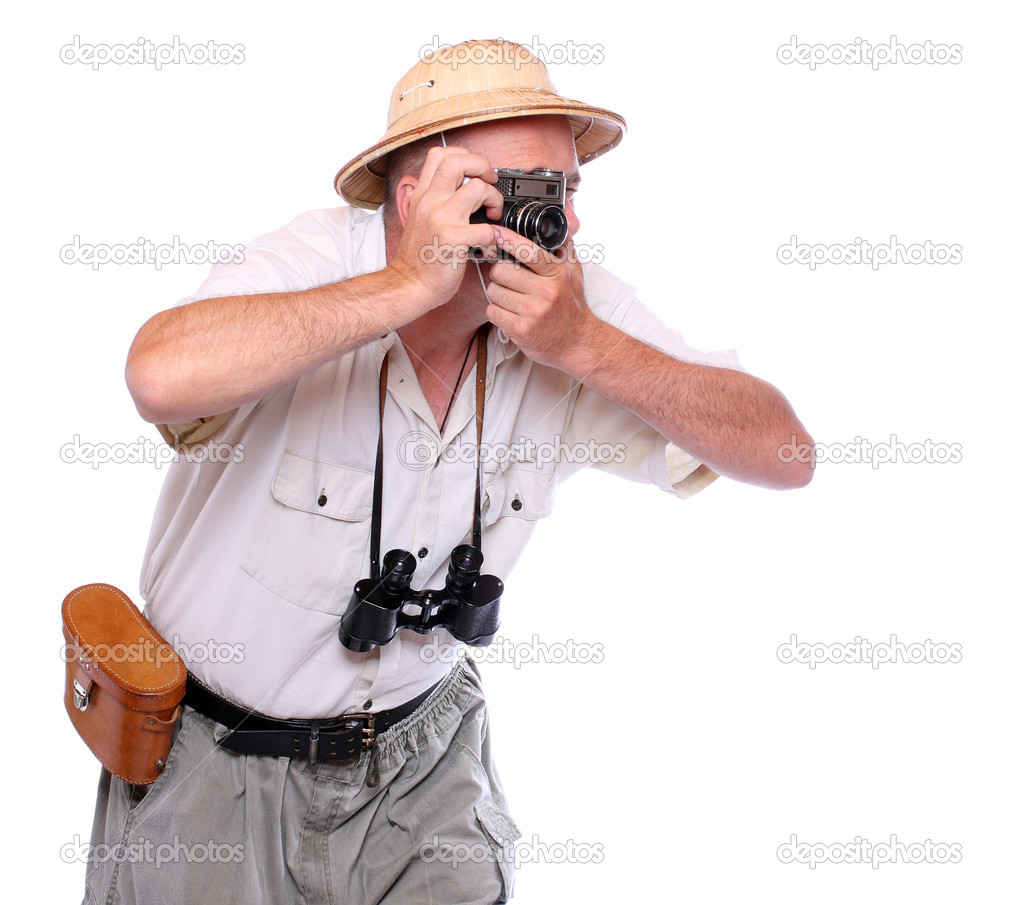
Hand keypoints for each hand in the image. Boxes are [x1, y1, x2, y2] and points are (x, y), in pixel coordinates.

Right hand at [386, 145, 504, 313]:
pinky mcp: (453, 240)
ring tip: (492, 215)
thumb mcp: (418, 219)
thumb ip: (433, 200)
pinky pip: (486, 228)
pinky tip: (489, 244)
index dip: (465, 156)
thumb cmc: (418, 258)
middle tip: (490, 184)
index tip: (476, 172)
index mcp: (423, 195)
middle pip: (457, 161)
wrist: (409, 286)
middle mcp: (430, 202)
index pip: (441, 154)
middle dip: (482, 166)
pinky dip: (494, 236)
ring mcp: (441, 219)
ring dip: (494, 199)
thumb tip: (453, 188)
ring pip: (477, 188)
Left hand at [484, 228, 600, 371]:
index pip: (527, 251)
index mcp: (557, 274)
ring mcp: (533, 312)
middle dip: (500, 275)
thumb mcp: (574, 274)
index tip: (496, 233)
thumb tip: (560, 221)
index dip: (507, 240)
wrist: (578, 343)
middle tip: (509, 281)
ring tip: (512, 300)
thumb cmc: (572, 306)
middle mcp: (546, 292)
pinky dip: (497, 312)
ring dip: (498, 295)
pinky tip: (510, 314)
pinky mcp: (521, 330)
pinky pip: (493, 312)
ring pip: (493, 292)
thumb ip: (565, 248)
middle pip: (500, 271)